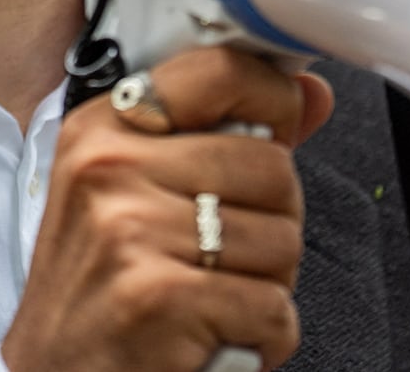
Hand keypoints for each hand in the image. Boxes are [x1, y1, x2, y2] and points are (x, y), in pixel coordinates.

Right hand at [0, 47, 334, 371]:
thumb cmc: (100, 292)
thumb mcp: (136, 196)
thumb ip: (224, 140)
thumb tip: (309, 94)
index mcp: (104, 130)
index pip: (220, 73)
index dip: (272, 100)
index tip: (275, 125)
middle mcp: (110, 168)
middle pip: (272, 167)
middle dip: (271, 223)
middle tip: (222, 257)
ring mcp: (131, 229)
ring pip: (282, 239)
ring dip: (267, 285)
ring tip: (213, 297)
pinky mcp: (159, 296)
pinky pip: (273, 307)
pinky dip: (262, 337)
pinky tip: (217, 336)